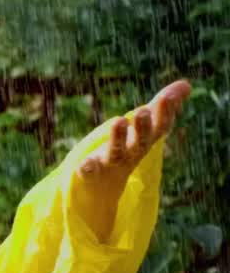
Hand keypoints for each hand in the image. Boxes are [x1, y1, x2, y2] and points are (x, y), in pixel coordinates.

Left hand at [73, 79, 190, 236]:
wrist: (103, 188)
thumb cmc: (127, 150)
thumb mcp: (144, 127)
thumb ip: (162, 106)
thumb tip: (187, 84)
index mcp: (145, 141)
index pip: (159, 128)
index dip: (165, 113)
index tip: (168, 97)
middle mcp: (131, 153)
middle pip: (140, 141)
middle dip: (143, 127)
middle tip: (143, 110)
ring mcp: (111, 163)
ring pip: (116, 152)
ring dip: (118, 137)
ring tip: (119, 120)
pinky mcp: (91, 172)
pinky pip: (90, 171)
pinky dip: (88, 168)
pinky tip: (85, 164)